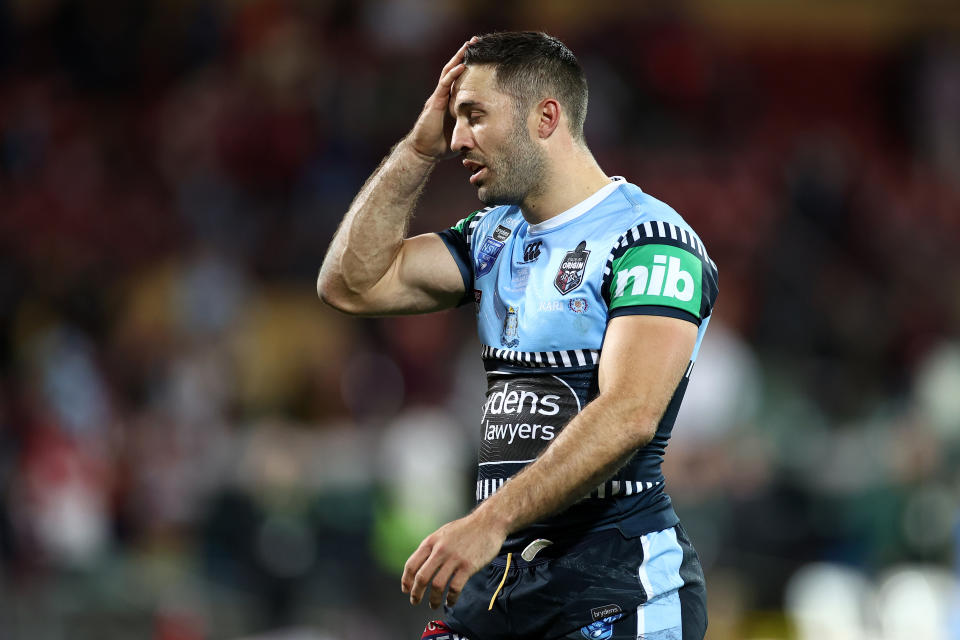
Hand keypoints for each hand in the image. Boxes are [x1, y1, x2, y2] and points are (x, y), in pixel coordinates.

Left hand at [401, 512, 506, 608]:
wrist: (488, 522)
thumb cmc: (466, 529)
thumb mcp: (443, 533)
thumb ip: (431, 547)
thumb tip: (420, 564)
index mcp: (431, 542)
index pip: (411, 564)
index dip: (406, 580)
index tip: (406, 590)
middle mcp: (440, 550)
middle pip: (422, 577)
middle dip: (416, 593)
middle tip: (415, 601)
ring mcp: (454, 558)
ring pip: (437, 585)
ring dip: (433, 599)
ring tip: (433, 604)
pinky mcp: (468, 566)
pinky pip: (455, 588)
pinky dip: (450, 598)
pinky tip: (450, 601)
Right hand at [406, 37, 478, 160]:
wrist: (425, 152)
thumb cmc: (442, 145)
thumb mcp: (463, 133)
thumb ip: (475, 127)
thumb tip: (494, 129)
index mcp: (452, 100)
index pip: (462, 79)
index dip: (471, 66)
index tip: (483, 54)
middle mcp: (445, 95)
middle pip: (455, 70)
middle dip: (465, 55)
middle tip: (477, 41)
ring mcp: (439, 97)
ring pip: (449, 72)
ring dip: (459, 58)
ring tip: (469, 46)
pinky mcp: (435, 102)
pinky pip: (444, 85)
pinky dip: (453, 75)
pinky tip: (461, 66)